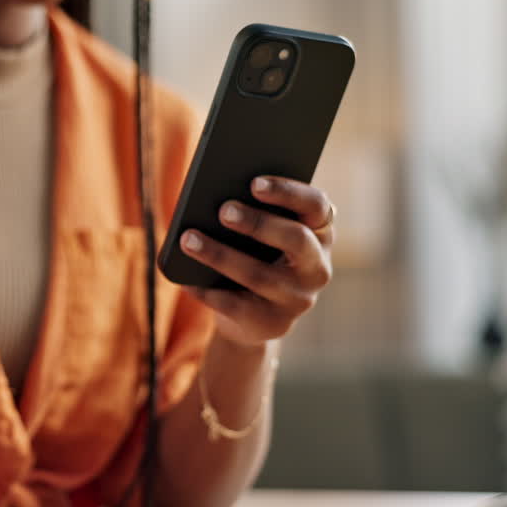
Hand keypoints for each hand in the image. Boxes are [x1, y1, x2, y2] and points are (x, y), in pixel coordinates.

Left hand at [179, 176, 333, 347]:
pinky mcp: (273, 324)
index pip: (316, 206)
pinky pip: (236, 305)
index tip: (254, 183)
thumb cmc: (255, 255)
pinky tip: (186, 278)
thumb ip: (251, 211)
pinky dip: (207, 290)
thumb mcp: (260, 233)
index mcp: (319, 232)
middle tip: (223, 210)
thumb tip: (215, 196)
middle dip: (258, 223)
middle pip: (296, 240)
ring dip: (220, 255)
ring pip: (260, 275)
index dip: (289, 192)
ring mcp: (298, 299)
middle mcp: (317, 267)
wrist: (253, 315)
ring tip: (188, 239)